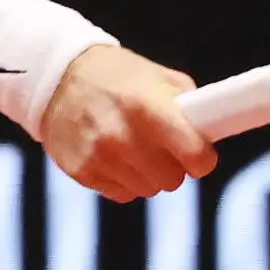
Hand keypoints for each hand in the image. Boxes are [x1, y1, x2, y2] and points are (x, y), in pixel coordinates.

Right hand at [43, 45, 215, 202]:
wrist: (55, 78)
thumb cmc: (116, 76)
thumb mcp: (156, 77)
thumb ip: (188, 105)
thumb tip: (214, 131)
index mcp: (147, 107)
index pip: (194, 155)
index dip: (202, 158)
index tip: (201, 155)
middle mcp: (122, 136)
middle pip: (172, 180)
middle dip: (173, 166)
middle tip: (162, 146)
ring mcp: (99, 157)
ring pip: (147, 189)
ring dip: (147, 174)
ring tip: (133, 145)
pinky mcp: (81, 172)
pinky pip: (122, 193)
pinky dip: (122, 178)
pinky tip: (111, 154)